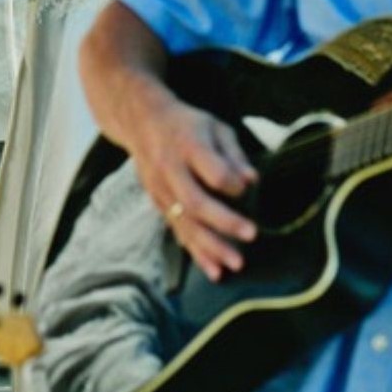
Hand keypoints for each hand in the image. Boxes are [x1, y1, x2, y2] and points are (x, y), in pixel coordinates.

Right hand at [130, 94, 261, 279]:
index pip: (214, 172)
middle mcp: (170, 170)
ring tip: (235, 264)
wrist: (140, 122)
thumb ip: (234, 155)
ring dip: (210, 246)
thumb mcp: (215, 128)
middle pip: (196, 202)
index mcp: (188, 147)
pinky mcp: (157, 203)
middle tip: (251, 235)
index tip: (247, 187)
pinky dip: (196, 252)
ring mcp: (160, 189)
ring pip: (184, 223)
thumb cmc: (187, 125)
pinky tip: (213, 269)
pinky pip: (177, 231)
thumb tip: (251, 181)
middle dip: (224, 222)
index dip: (234, 184)